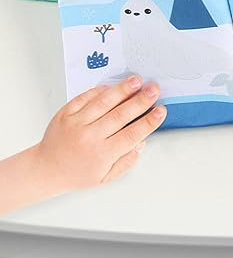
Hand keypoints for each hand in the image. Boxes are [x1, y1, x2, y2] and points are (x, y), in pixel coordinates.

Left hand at [34, 74, 165, 193]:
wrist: (45, 169)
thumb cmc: (77, 172)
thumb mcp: (105, 176)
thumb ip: (126, 161)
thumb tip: (141, 142)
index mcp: (102, 155)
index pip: (131, 135)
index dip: (148, 122)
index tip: (161, 111)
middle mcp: (89, 138)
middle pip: (120, 115)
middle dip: (140, 101)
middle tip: (154, 90)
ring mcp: (77, 123)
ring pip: (104, 103)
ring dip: (122, 90)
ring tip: (137, 80)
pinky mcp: (66, 113)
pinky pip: (85, 97)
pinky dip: (100, 90)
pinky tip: (113, 85)